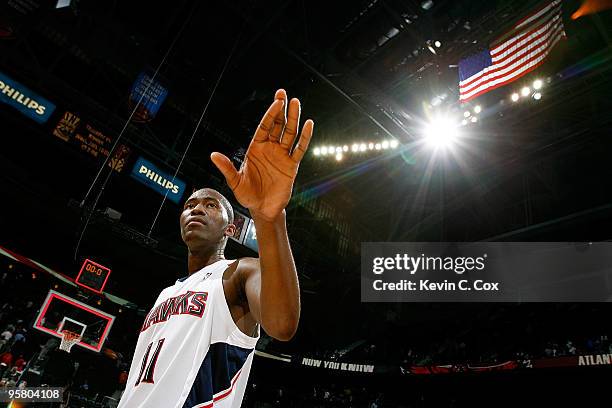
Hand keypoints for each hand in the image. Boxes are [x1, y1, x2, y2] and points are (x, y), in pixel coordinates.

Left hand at [211, 89, 313, 221]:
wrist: (263, 209)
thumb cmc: (248, 195)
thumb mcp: (235, 182)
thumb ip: (227, 168)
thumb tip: (213, 155)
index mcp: (256, 148)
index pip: (264, 127)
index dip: (270, 115)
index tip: (276, 102)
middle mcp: (270, 149)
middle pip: (277, 125)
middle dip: (281, 109)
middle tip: (283, 93)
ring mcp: (282, 156)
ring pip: (290, 133)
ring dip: (293, 119)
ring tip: (297, 103)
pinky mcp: (292, 165)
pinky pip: (299, 149)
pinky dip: (304, 137)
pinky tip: (308, 125)